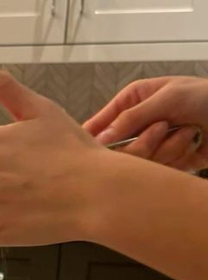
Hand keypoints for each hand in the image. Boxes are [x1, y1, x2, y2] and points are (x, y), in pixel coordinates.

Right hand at [84, 76, 207, 170]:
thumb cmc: (206, 97)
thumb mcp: (168, 99)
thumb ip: (132, 118)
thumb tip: (100, 139)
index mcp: (130, 102)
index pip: (97, 125)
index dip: (93, 140)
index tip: (94, 152)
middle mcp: (136, 126)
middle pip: (116, 152)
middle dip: (144, 143)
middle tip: (164, 129)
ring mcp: (149, 145)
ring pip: (138, 163)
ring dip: (167, 148)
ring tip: (188, 131)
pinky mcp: (163, 162)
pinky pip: (156, 171)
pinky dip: (177, 158)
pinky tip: (191, 143)